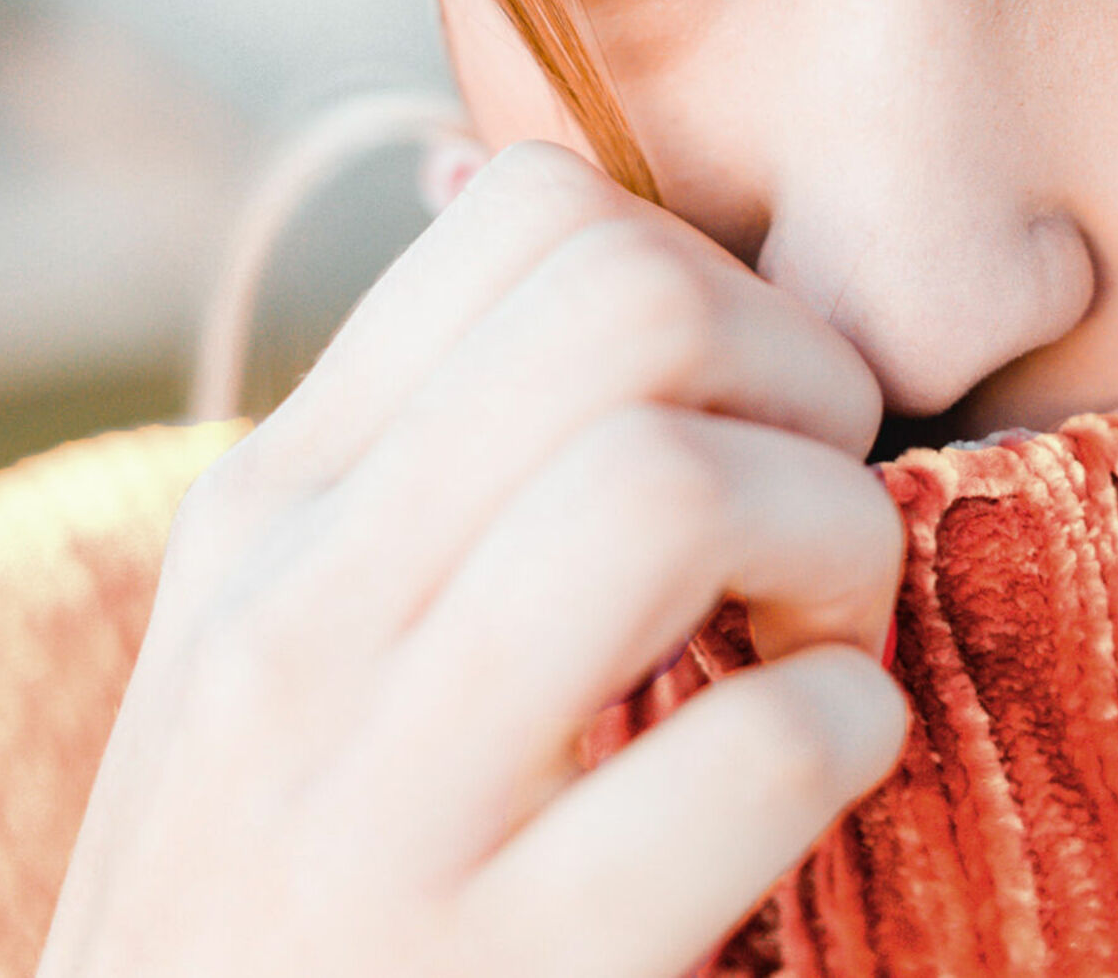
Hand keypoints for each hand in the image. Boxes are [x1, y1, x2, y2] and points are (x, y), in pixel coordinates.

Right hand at [36, 140, 908, 977]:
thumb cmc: (278, 901)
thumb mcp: (277, 660)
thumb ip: (415, 478)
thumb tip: (558, 240)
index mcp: (265, 514)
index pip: (531, 215)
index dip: (712, 280)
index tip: (736, 417)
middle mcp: (294, 620)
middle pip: (630, 305)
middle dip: (802, 380)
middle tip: (806, 516)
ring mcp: (379, 805)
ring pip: (676, 486)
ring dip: (836, 540)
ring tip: (813, 638)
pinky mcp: (506, 971)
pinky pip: (766, 748)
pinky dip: (851, 729)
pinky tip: (818, 769)